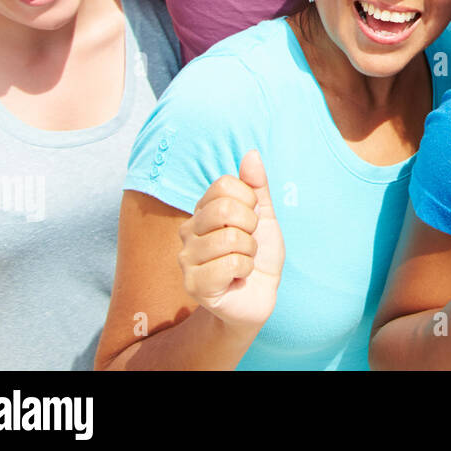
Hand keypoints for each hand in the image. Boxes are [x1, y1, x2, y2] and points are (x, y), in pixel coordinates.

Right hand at [178, 150, 284, 332]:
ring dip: (250, 252)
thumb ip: (257, 186)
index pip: (224, 185)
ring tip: (243, 262)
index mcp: (202, 211)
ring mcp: (186, 259)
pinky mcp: (193, 284)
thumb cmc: (259, 256)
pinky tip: (237, 278)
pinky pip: (232, 264)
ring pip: (231, 239)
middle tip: (249, 243)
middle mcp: (187, 231)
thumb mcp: (264, 217)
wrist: (258, 296)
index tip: (252, 220)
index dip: (249, 201)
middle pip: (224, 209)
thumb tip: (251, 153)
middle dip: (250, 226)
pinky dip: (246, 270)